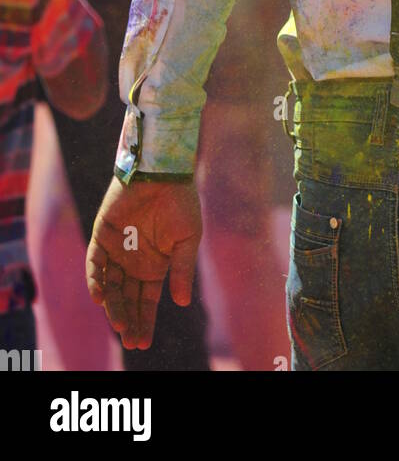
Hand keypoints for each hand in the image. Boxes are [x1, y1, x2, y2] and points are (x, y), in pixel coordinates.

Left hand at [86, 177, 201, 349]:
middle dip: (127, 320)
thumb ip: (181, 270)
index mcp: (154, 266)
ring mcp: (116, 250)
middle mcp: (133, 262)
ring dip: (112, 306)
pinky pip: (94, 263)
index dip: (143, 321)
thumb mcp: (187, 240)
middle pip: (126, 299)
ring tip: (118, 323)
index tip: (142, 343)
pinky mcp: (102, 236)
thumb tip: (181, 303)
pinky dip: (95, 280)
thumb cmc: (181, 203)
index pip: (145, 301)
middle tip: (129, 339)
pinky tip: (100, 297)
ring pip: (110, 286)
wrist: (163, 172)